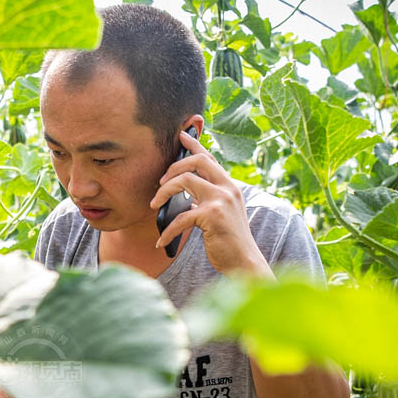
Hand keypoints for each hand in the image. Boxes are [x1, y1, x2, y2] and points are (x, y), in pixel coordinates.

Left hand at [151, 130, 273, 277]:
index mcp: (229, 186)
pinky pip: (180, 217)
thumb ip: (206, 200)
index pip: (209, 158)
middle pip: (196, 161)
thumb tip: (184, 195)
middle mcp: (227, 188)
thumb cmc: (229, 241)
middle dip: (173, 167)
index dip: (194, 144)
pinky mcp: (212, 216)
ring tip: (154, 205)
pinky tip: (161, 242)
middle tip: (159, 183)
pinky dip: (167, 230)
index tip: (181, 135)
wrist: (244, 262)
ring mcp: (221, 200)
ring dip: (163, 193)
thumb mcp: (220, 214)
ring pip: (184, 181)